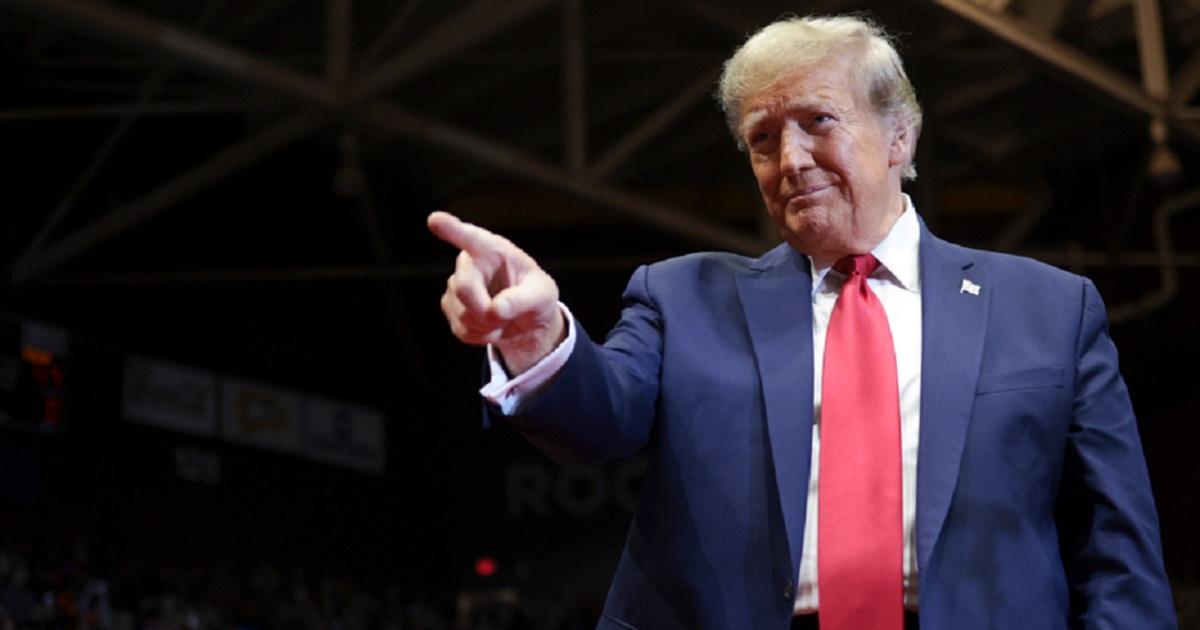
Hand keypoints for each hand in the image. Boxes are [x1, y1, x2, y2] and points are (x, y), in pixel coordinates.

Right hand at [428, 211, 565, 374]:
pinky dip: (482, 336)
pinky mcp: (450, 308)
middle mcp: (469, 264)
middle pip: (463, 288)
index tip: (435, 220)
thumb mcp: (542, 295)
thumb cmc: (535, 297)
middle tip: (505, 316)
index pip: (470, 238)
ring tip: (503, 317)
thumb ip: (522, 300)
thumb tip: (496, 310)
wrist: (527, 322)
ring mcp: (455, 287)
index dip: (452, 229)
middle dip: (485, 311)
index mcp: (493, 250)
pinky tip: (492, 326)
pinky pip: (462, 331)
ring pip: (464, 315)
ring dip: (489, 326)